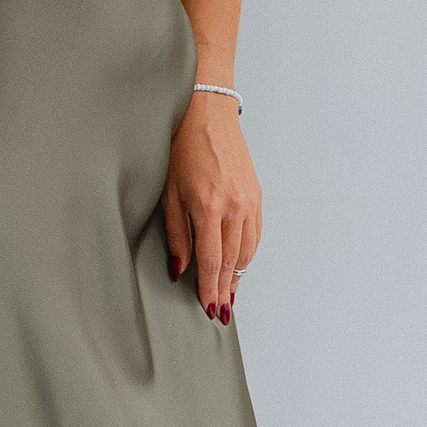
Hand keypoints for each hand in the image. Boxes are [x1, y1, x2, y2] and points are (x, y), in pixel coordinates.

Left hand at [162, 94, 259, 321]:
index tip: (208, 308)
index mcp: (208, 206)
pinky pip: (255, 235)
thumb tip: (180, 269)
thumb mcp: (168, 193)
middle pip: (231, 262)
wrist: (208, 113)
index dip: (209, 289)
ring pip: (247, 252)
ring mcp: (249, 201)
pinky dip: (248, 255)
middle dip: (225, 290)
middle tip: (219, 312)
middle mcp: (234, 206)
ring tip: (229, 295)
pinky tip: (239, 266)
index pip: (210, 261)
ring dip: (238, 277)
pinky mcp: (257, 196)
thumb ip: (175, 235)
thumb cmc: (182, 148)